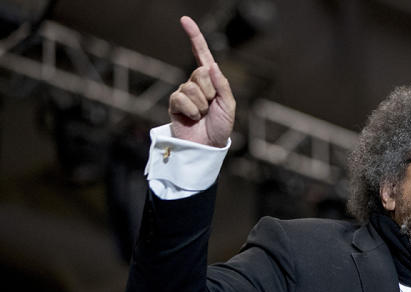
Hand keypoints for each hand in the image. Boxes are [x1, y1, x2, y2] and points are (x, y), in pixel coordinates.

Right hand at [168, 16, 234, 146]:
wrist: (208, 146)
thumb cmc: (220, 126)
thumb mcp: (229, 105)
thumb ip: (223, 85)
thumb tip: (212, 65)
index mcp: (211, 80)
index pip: (202, 54)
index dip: (194, 37)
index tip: (184, 20)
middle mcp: (196, 83)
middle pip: (200, 73)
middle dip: (209, 91)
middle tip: (211, 107)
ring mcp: (184, 92)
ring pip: (191, 88)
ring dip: (201, 105)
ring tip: (202, 116)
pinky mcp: (174, 103)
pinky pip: (181, 98)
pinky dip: (191, 111)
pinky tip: (192, 119)